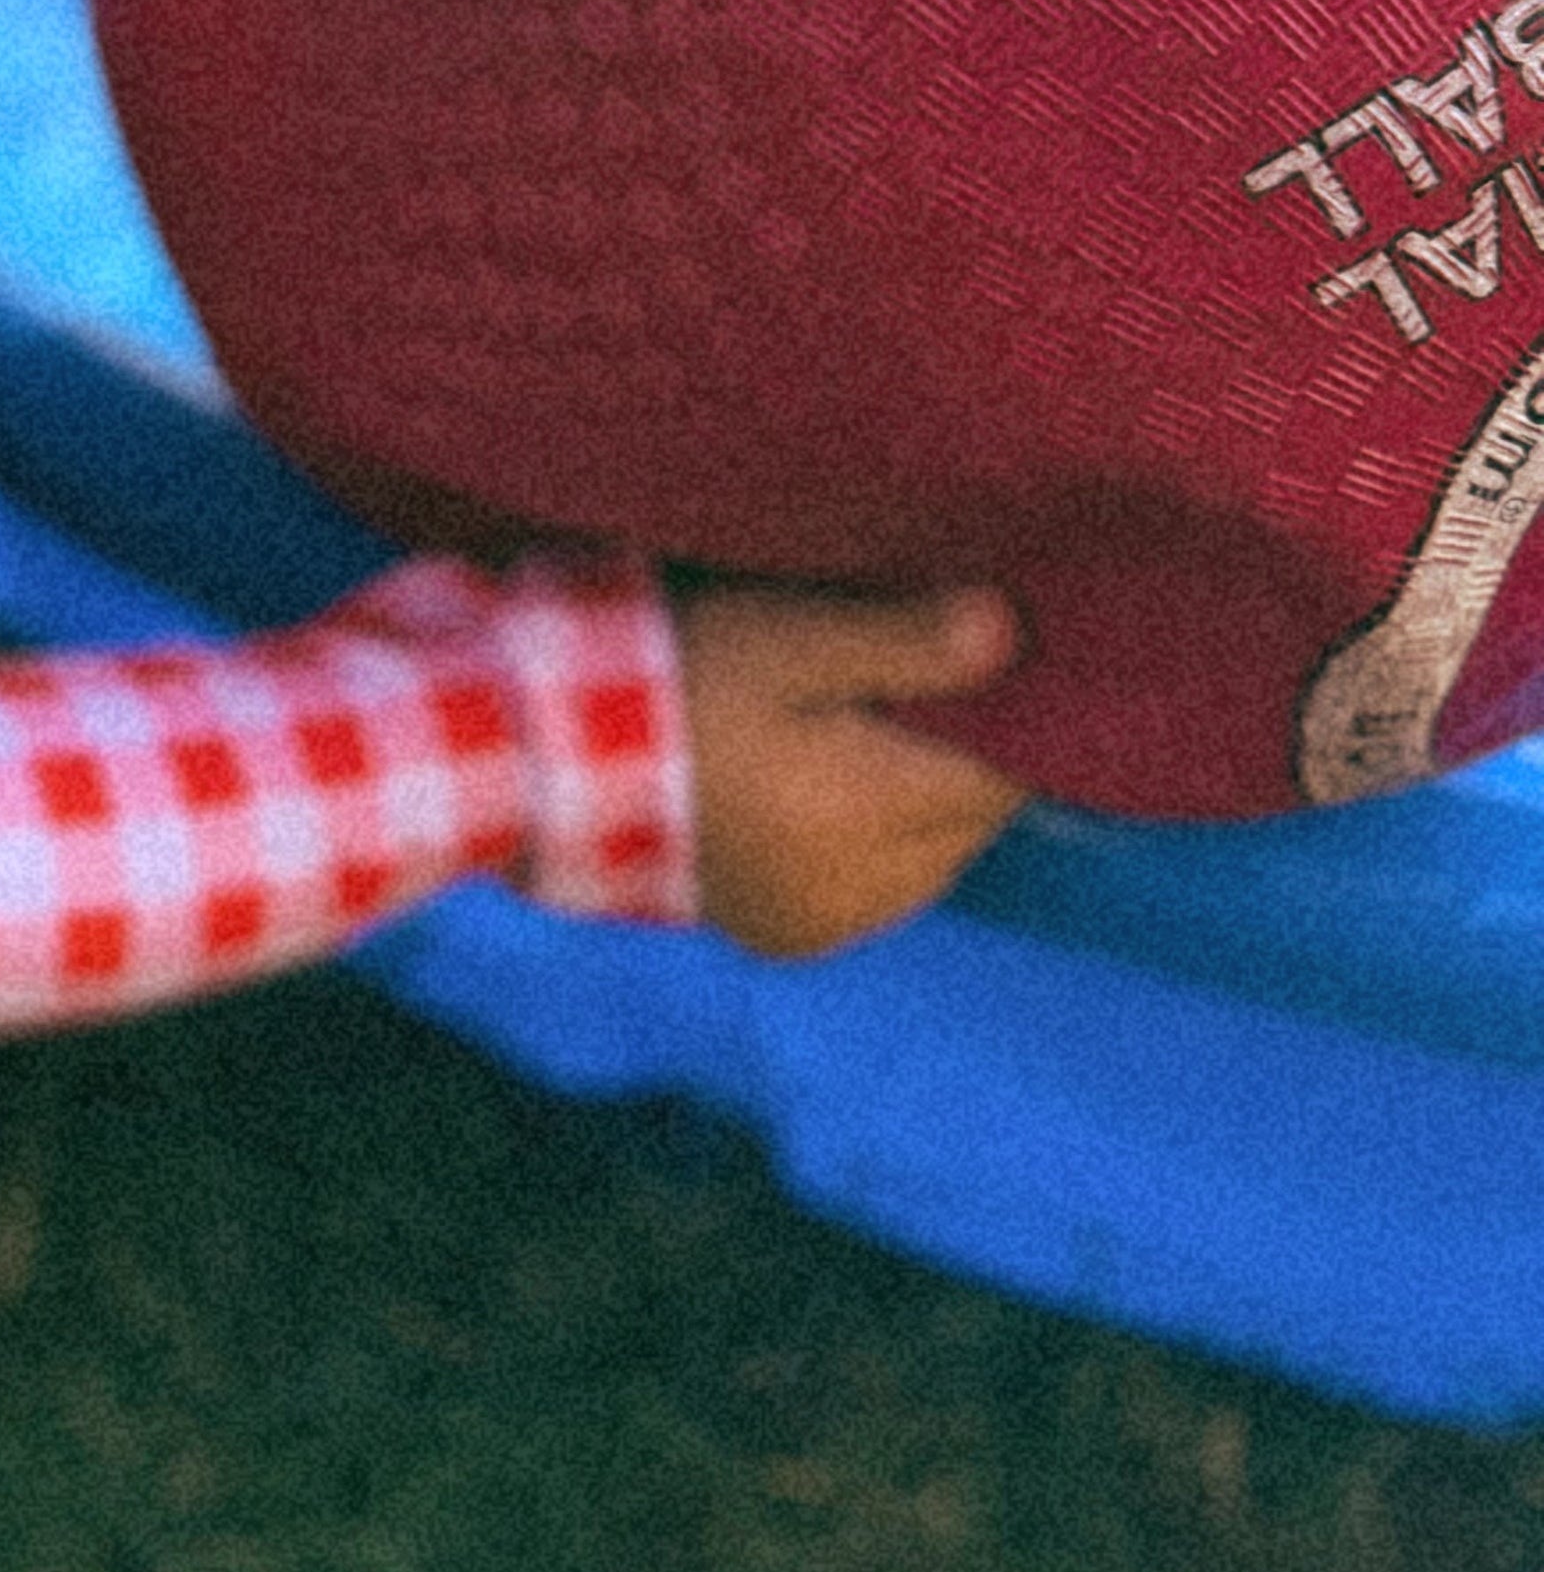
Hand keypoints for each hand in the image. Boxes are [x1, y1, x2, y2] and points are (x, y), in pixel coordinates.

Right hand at [676, 581, 1024, 957]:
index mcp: (877, 813)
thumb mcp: (787, 638)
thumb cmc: (680, 683)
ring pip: (935, 862)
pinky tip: (824, 801)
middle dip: (958, 758)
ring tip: (857, 742)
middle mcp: (870, 890)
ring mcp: (832, 923)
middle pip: (973, 821)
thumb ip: (904, 639)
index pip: (1006, 776)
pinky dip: (875, 850)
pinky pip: (880, 894)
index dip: (1001, 715)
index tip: (968, 661)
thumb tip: (1010, 632)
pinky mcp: (794, 939)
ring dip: (920, 808)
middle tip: (902, 691)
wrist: (561, 765)